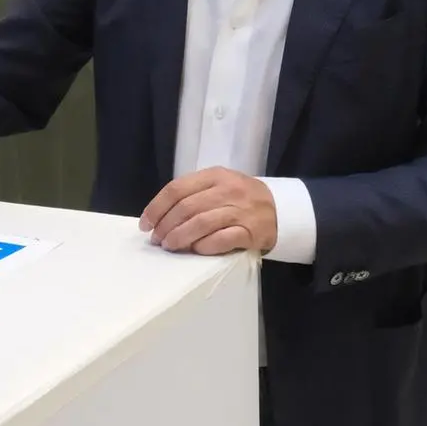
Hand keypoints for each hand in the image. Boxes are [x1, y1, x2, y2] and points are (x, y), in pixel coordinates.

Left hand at [139, 168, 276, 255]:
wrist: (281, 210)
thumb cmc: (241, 198)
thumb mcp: (220, 185)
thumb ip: (194, 193)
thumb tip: (159, 216)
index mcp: (215, 175)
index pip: (177, 189)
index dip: (156, 208)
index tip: (145, 224)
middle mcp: (227, 190)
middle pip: (186, 208)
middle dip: (166, 226)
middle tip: (157, 240)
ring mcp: (240, 211)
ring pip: (200, 224)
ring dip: (180, 238)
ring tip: (170, 246)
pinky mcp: (250, 232)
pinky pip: (221, 240)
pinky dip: (204, 246)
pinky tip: (195, 250)